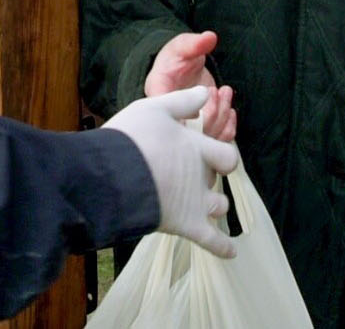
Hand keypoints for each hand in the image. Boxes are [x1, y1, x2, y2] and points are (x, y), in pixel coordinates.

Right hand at [104, 86, 240, 256]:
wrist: (111, 176)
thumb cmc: (130, 139)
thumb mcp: (154, 109)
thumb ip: (181, 101)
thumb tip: (204, 90)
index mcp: (196, 147)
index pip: (225, 153)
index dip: (219, 154)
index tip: (207, 153)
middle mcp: (201, 175)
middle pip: (219, 179)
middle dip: (211, 178)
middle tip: (191, 177)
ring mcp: (196, 202)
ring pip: (218, 206)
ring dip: (215, 206)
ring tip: (206, 207)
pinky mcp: (187, 225)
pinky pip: (212, 241)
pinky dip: (223, 248)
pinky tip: (232, 253)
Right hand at [145, 31, 236, 140]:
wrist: (181, 70)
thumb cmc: (176, 58)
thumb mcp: (181, 47)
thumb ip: (193, 44)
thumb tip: (209, 38)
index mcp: (157, 97)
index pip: (169, 115)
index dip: (191, 109)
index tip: (205, 91)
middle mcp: (168, 120)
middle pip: (191, 134)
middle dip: (213, 112)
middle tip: (217, 90)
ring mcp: (186, 129)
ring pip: (206, 139)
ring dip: (223, 117)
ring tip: (224, 94)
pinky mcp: (201, 133)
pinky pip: (217, 142)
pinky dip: (229, 128)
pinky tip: (230, 110)